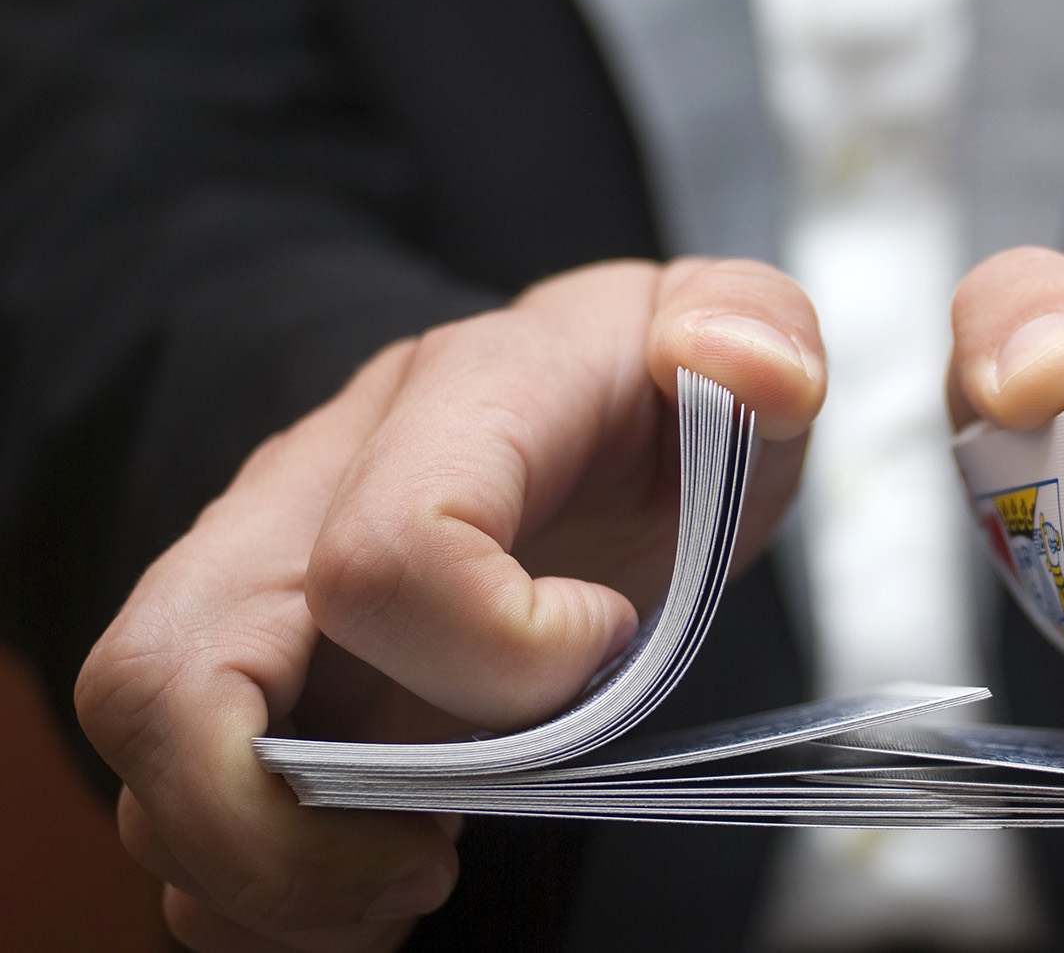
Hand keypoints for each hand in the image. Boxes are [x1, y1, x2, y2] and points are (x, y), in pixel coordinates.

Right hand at [75, 258, 825, 950]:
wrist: (582, 415)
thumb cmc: (653, 399)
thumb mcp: (736, 340)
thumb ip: (758, 326)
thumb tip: (753, 372)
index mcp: (451, 402)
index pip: (386, 554)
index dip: (501, 652)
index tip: (604, 647)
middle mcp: (308, 493)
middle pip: (167, 677)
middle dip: (277, 832)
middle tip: (430, 862)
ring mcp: (261, 592)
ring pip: (148, 768)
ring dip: (261, 884)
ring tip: (405, 879)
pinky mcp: (253, 676)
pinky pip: (171, 809)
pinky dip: (247, 894)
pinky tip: (360, 887)